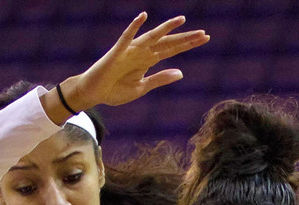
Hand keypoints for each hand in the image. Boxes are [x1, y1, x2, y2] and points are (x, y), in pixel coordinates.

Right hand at [61, 13, 208, 109]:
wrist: (94, 93)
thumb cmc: (115, 90)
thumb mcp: (142, 88)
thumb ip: (160, 79)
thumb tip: (181, 72)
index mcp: (148, 61)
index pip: (172, 50)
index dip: (187, 44)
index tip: (204, 38)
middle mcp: (142, 52)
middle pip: (167, 43)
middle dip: (185, 39)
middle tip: (204, 34)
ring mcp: (130, 51)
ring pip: (152, 37)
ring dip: (166, 29)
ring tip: (182, 21)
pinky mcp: (117, 52)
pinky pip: (126, 37)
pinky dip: (134, 27)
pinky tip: (143, 17)